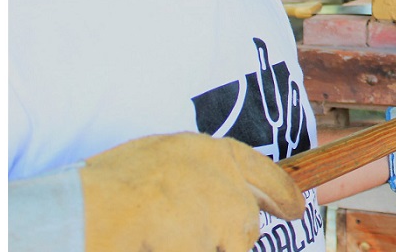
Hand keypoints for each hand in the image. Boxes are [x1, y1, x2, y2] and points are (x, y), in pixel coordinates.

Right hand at [80, 132, 304, 251]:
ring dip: (201, 246)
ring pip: (229, 245)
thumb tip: (195, 194)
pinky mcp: (226, 241)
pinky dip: (185, 251)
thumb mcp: (156, 159)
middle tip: (192, 237)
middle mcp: (230, 180)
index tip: (294, 209)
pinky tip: (163, 245)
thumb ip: (188, 173)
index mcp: (211, 152)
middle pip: (246, 222)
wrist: (101, 207)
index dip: (280, 192)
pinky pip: (208, 251)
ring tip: (162, 239)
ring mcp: (230, 213)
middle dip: (227, 239)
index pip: (261, 171)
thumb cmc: (112, 187)